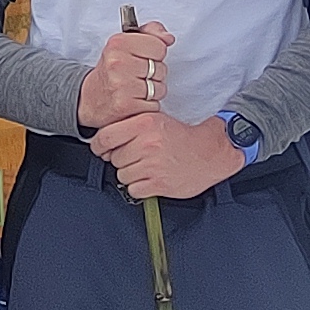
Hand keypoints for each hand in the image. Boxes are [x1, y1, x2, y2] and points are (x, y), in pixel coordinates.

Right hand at [78, 21, 172, 129]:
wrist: (90, 99)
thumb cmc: (111, 70)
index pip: (159, 47)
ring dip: (153, 92)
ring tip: (137, 89)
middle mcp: (118, 63)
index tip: (143, 57)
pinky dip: (148, 106)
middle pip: (162, 69)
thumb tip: (168, 38)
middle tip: (137, 75)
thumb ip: (151, 33)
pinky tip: (135, 101)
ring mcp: (121, 85)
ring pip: (160, 88)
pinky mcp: (125, 106)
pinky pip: (154, 106)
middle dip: (154, 74)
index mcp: (118, 43)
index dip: (155, 54)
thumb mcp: (126, 43)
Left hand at [88, 108, 244, 201]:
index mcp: (144, 124)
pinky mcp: (159, 184)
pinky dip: (140, 187)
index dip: (99, 146)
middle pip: (114, 158)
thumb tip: (104, 143)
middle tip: (138, 158)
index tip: (101, 150)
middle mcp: (147, 143)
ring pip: (122, 175)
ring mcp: (152, 165)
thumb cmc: (182, 136)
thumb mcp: (156, 120)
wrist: (210, 152)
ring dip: (131, 174)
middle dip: (122, 160)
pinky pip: (134, 189)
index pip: (105, 136)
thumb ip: (130, 127)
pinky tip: (151, 179)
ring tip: (147, 168)